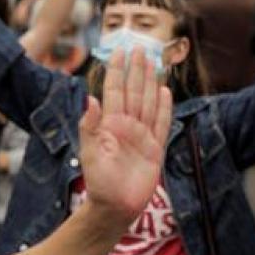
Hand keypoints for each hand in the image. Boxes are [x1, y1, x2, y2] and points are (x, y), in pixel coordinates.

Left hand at [79, 47, 172, 225]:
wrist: (115, 207)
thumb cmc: (98, 183)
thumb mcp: (89, 153)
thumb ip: (90, 126)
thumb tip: (89, 99)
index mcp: (110, 124)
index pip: (115, 91)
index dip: (118, 71)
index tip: (120, 51)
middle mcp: (127, 126)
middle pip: (134, 92)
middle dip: (136, 70)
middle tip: (139, 48)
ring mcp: (142, 136)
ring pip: (148, 103)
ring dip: (150, 83)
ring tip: (153, 63)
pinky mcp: (155, 149)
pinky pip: (162, 124)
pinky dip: (165, 108)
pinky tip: (166, 92)